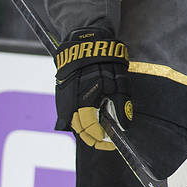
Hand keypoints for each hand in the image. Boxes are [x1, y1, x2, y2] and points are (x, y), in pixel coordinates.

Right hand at [53, 28, 130, 149]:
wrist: (84, 43)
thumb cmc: (104, 63)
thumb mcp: (118, 84)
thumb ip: (120, 106)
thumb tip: (124, 126)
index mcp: (84, 103)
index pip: (91, 130)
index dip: (102, 139)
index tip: (112, 142)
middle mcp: (70, 104)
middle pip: (80, 130)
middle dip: (93, 137)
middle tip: (107, 140)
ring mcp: (63, 99)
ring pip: (73, 123)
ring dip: (86, 129)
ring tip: (100, 130)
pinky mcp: (61, 94)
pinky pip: (69, 113)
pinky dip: (79, 119)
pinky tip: (90, 117)